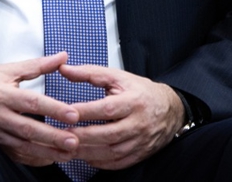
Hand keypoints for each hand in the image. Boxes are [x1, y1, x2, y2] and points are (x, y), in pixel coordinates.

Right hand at [0, 52, 81, 166]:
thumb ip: (37, 65)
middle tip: (74, 140)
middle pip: (28, 128)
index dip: (53, 109)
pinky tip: (50, 159)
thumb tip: (62, 57)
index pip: (31, 102)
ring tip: (67, 154)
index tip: (73, 114)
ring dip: (47, 151)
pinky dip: (33, 159)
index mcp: (1, 94)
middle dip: (52, 136)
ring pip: (23, 146)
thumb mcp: (8, 69)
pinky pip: (16, 155)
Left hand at [61, 64, 183, 169]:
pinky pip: (119, 163)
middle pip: (109, 134)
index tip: (64, 112)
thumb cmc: (140, 91)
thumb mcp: (117, 77)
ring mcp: (141, 141)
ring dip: (88, 152)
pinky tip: (86, 158)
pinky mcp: (140, 153)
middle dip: (84, 136)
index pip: (107, 108)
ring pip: (113, 152)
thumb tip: (64, 69)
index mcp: (133, 101)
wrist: (170, 108)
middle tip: (61, 134)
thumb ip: (89, 73)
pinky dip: (101, 163)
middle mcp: (139, 123)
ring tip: (68, 148)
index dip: (85, 112)